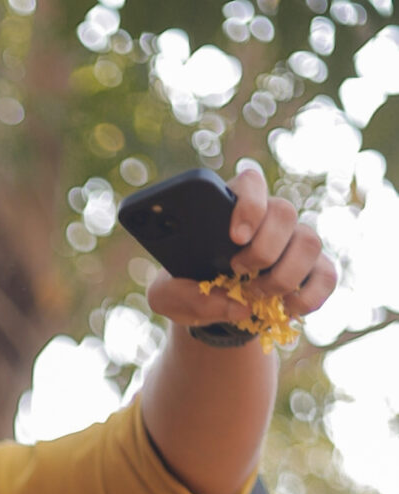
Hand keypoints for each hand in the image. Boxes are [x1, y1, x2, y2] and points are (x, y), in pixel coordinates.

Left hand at [148, 161, 335, 333]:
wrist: (212, 311)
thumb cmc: (188, 289)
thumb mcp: (165, 295)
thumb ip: (180, 295)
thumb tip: (235, 306)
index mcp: (231, 208)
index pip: (251, 182)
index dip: (250, 204)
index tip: (236, 237)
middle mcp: (269, 218)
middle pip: (285, 212)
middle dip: (264, 249)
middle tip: (238, 272)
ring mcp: (295, 241)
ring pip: (310, 242)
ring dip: (283, 276)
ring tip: (257, 296)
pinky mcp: (314, 269)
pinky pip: (327, 275)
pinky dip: (308, 297)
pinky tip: (285, 309)